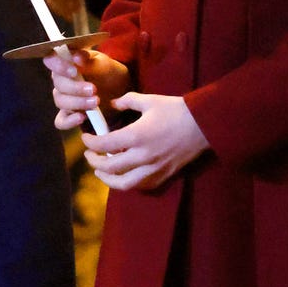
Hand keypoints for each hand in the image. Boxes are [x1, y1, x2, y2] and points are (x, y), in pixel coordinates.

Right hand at [43, 48, 129, 131]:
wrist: (120, 93)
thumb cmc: (109, 74)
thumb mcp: (104, 65)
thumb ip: (89, 61)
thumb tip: (76, 57)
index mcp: (67, 62)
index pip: (51, 60)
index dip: (58, 65)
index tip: (74, 71)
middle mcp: (62, 79)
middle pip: (58, 83)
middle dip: (75, 88)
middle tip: (93, 89)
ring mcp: (65, 98)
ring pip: (60, 100)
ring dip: (77, 102)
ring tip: (96, 102)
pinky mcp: (69, 115)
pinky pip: (61, 121)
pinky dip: (69, 121)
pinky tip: (82, 117)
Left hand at [82, 93, 209, 190]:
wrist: (202, 124)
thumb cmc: (175, 109)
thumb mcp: (149, 100)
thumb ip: (127, 101)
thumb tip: (113, 104)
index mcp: (136, 136)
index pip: (103, 145)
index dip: (90, 143)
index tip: (85, 138)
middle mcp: (142, 156)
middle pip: (109, 167)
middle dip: (94, 161)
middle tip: (89, 155)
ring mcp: (153, 169)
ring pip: (123, 184)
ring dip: (108, 179)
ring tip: (100, 172)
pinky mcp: (163, 175)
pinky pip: (140, 186)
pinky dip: (128, 183)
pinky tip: (123, 176)